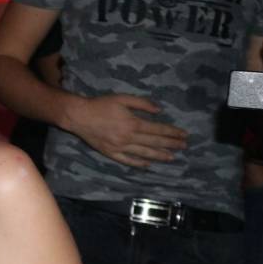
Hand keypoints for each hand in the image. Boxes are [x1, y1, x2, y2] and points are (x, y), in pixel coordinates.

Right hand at [66, 94, 186, 167]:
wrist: (78, 116)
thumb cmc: (101, 105)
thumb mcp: (122, 98)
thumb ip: (142, 103)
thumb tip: (159, 110)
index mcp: (132, 123)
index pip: (158, 130)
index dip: (172, 133)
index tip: (184, 135)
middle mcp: (128, 138)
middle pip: (154, 142)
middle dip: (171, 144)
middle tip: (184, 146)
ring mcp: (119, 147)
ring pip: (144, 153)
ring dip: (160, 155)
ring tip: (172, 157)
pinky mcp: (110, 153)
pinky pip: (128, 160)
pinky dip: (139, 163)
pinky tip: (148, 164)